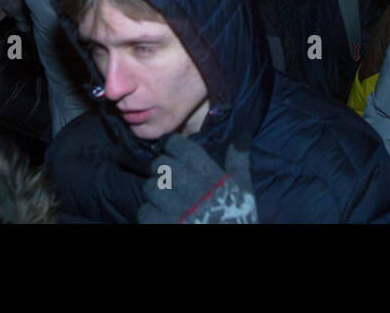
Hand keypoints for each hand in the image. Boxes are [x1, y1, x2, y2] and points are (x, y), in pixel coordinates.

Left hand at [138, 135, 256, 223]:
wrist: (230, 252)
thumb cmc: (236, 216)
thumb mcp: (243, 189)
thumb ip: (238, 162)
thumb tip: (241, 137)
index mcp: (211, 177)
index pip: (183, 149)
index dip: (173, 145)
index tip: (171, 148)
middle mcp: (192, 190)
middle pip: (162, 166)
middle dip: (162, 168)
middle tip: (168, 176)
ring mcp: (175, 210)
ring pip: (151, 187)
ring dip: (155, 191)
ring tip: (165, 197)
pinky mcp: (162, 225)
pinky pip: (145, 212)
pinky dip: (150, 212)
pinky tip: (161, 215)